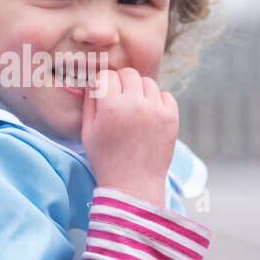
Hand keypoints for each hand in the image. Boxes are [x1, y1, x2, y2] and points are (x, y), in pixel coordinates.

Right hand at [81, 68, 177, 206]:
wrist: (133, 185)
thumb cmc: (106, 159)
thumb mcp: (88, 132)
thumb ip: (90, 103)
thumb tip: (96, 81)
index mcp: (111, 107)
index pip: (107, 76)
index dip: (103, 84)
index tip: (104, 95)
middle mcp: (135, 105)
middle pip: (129, 74)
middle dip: (122, 83)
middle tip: (120, 100)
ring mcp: (156, 111)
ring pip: (148, 82)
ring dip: (140, 91)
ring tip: (135, 109)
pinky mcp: (171, 118)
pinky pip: (165, 95)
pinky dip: (157, 101)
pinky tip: (149, 115)